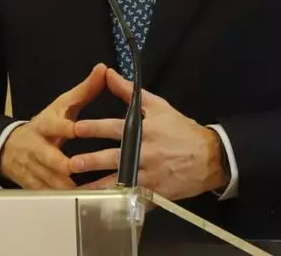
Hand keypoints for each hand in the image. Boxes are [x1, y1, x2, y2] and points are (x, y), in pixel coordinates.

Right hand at [0, 63, 107, 189]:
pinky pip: (48, 195)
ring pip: (49, 180)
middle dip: (63, 165)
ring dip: (66, 186)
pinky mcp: (33, 185)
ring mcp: (33, 169)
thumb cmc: (47, 125)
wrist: (11, 147)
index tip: (77, 129)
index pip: (54, 125)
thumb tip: (103, 68)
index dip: (65, 127)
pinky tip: (80, 202)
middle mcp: (37, 148)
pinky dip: (62, 200)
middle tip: (79, 169)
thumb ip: (84, 90)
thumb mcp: (62, 106)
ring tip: (88, 192)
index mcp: (45, 125)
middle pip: (49, 158)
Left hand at [70, 69, 226, 200]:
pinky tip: (101, 206)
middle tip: (71, 163)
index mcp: (146, 130)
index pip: (116, 128)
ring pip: (120, 182)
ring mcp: (150, 175)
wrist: (210, 157)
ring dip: (98, 186)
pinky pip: (133, 197)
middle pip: (114, 157)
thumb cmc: (181, 130)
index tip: (76, 129)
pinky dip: (117, 202)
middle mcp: (146, 153)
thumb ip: (130, 91)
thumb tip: (108, 74)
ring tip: (78, 190)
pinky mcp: (155, 192)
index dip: (96, 128)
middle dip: (92, 160)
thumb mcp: (159, 106)